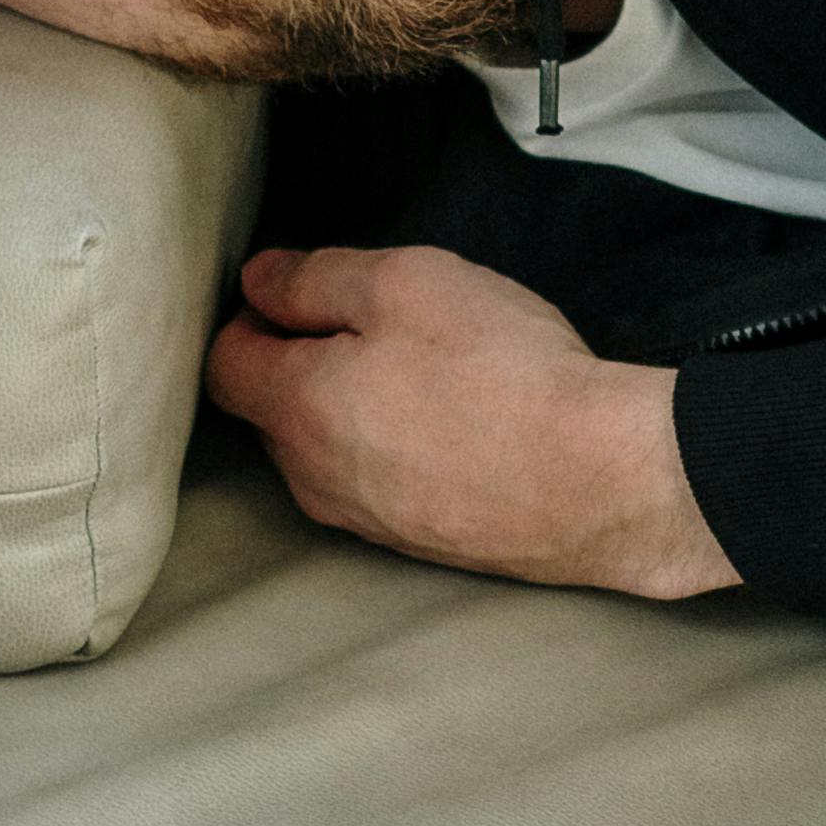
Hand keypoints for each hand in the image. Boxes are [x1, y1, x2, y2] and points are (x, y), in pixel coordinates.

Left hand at [206, 246, 733, 598]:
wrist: (603, 481)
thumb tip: (257, 282)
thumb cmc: (503, 373)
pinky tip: (466, 425)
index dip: (251, 317)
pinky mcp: (423, 547)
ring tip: (435, 374)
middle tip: (382, 324)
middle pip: (275, 411)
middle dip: (306, 364)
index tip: (301, 292)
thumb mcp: (402, 284)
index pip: (223, 362)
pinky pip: (388, 487)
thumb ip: (314, 278)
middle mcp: (314, 479)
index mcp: (294, 408)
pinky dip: (407, 452)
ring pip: (333, 453)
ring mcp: (369, 522)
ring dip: (361, 411)